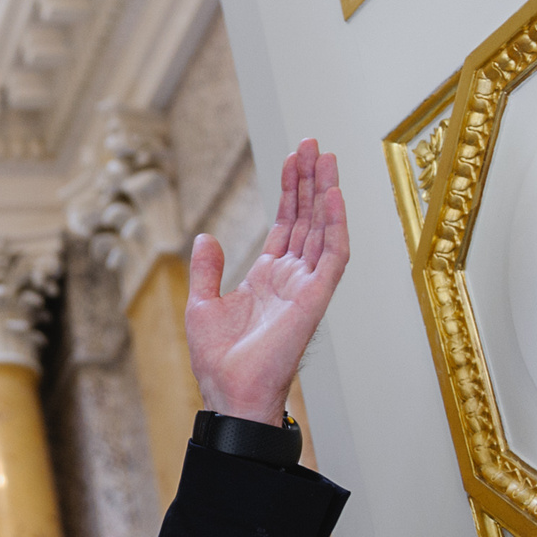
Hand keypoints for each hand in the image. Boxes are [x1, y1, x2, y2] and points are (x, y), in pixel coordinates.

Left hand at [185, 138, 348, 423]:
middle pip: (307, 219)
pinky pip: (332, 257)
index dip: (290, 191)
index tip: (294, 158)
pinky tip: (333, 197)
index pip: (286, 224)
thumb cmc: (218, 361)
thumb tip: (206, 237)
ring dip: (324, 194)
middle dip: (310, 181)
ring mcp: (306, 287)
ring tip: (325, 158)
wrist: (228, 392)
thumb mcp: (202, 305)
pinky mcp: (314, 299)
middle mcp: (291, 278)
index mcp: (267, 277)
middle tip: (313, 144)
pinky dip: (334, 227)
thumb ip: (207, 269)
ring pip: (322, 230)